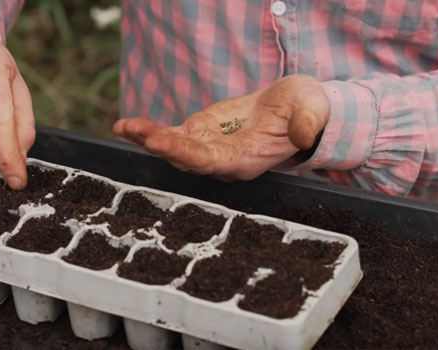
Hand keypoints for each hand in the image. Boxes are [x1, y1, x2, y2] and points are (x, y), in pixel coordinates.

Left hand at [113, 75, 329, 180]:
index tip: (162, 143)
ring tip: (124, 126)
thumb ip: (307, 124)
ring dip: (147, 138)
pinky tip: (125, 126)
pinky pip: (171, 136)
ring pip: (174, 148)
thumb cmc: (306, 109)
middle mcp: (223, 161)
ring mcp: (209, 147)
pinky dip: (148, 132)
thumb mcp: (313, 110)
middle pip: (186, 158)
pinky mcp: (200, 133)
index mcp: (248, 159)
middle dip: (160, 146)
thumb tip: (302, 135)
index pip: (212, 162)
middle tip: (135, 131)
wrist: (295, 106)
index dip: (186, 154)